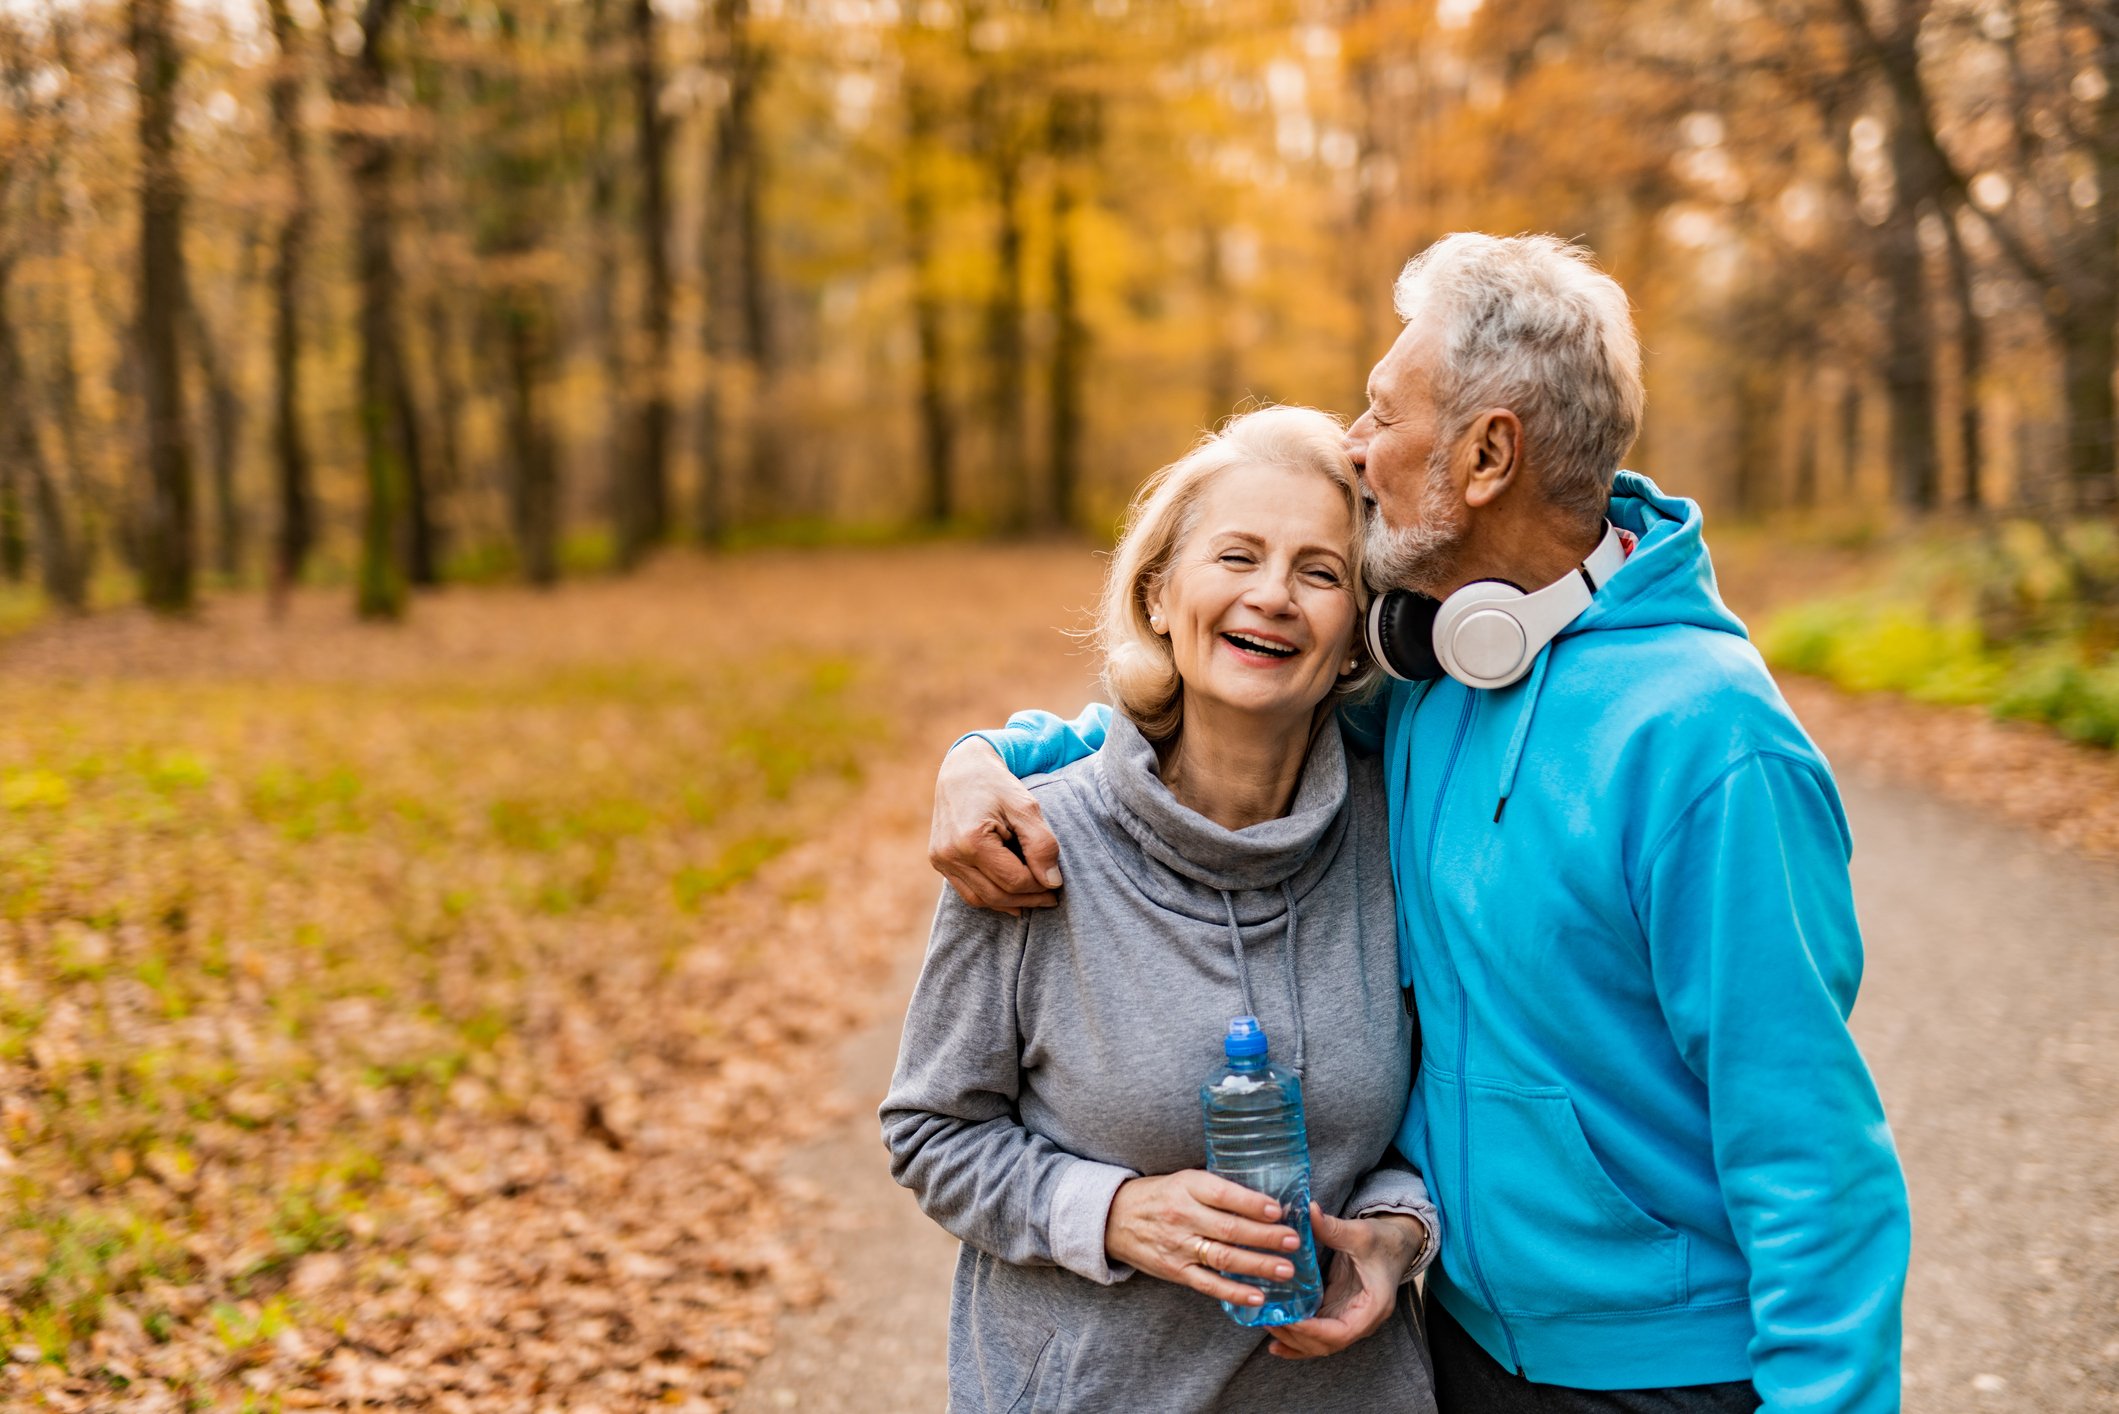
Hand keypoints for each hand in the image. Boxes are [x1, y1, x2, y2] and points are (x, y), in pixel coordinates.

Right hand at [929, 737, 1062, 914]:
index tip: (1058, 883)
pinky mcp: (939, 861)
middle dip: (1028, 899)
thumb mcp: (1026, 807)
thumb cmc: (998, 785)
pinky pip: (967, 892)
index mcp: (971, 840)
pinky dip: (991, 897)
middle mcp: (950, 854)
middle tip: (1052, 897)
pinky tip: (1012, 895)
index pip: (1014, 880)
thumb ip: (1042, 845)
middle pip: (997, 895)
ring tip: (1035, 897)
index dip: (1040, 886)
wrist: (963, 769)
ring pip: (980, 899)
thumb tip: (1052, 883)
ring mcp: (941, 860)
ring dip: (1010, 903)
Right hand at [1104, 1171, 1302, 1307]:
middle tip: (1294, 1241)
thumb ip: (1217, 1189)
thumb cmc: (1160, 1195)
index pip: (1224, 1195)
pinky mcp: (1175, 1270)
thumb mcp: (1184, 1180)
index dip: (1252, 1204)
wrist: (1114, 1218)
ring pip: (1223, 1258)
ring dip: (1258, 1265)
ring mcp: (1179, 1246)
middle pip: (1230, 1229)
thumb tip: (1264, 1200)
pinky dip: (1234, 1291)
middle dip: (1265, 1237)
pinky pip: (1208, 1284)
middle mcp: (1183, 1216)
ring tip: (1286, 1269)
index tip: (1279, 1211)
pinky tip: (1258, 1296)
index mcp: (1188, 1187)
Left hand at [1266, 1208, 1427, 1359]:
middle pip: (1326, 1344)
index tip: (1287, 1320)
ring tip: (1266, 1326)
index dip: (1312, 1331)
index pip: (1341, 1333)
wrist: (1396, 1244)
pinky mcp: (1338, 1311)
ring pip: (1319, 1343)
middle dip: (1296, 1337)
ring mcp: (1349, 1318)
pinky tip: (1274, 1333)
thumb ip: (1333, 1227)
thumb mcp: (1359, 1233)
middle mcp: (1361, 1321)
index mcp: (1372, 1307)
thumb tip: (1308, 1210)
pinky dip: (1296, 1335)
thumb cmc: (1382, 1240)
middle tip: (1267, 1320)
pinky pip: (1317, 1331)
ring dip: (1292, 1340)